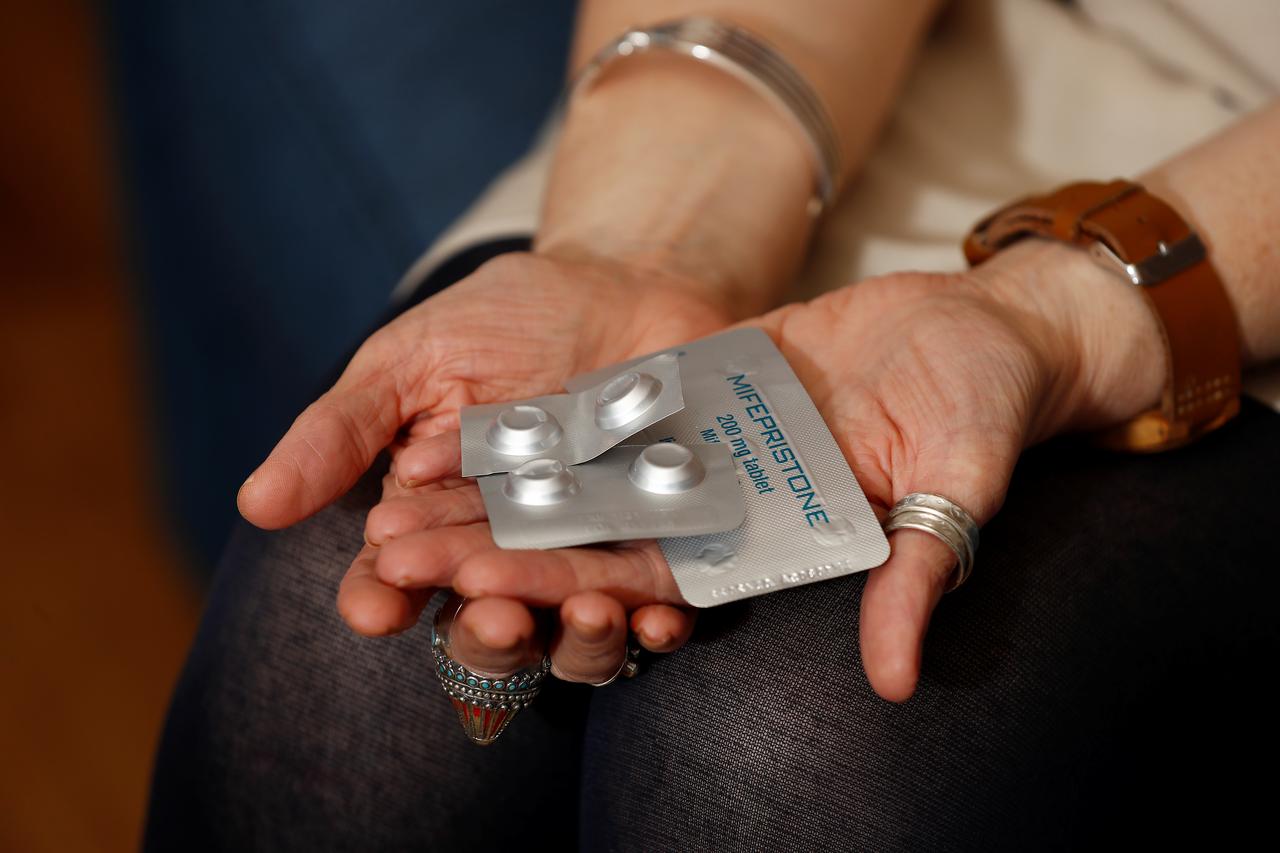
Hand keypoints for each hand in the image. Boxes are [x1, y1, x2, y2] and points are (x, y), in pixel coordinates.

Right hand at [236, 251, 731, 668]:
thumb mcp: (410, 361)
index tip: (375, 607)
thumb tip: (257, 503)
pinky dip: (662, 624)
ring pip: (576, 629)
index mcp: (435, 518)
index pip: (398, 576)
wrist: (619, 280)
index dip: (384, 597)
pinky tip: (659, 624)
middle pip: (490, 619)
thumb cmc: (500, 319)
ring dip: (576, 640)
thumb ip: (343, 431)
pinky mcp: (664, 542)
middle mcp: (509, 550)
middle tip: (489, 613)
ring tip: (583, 615)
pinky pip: (664, 602)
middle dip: (485, 629)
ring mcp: (588, 552)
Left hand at [364, 239, 1165, 698]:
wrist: (980, 330)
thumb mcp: (960, 488)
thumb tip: (895, 683)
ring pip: (580, 473)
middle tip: (390, 553)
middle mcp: (719, 506)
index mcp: (763, 547)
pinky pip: (609, 405)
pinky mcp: (697, 387)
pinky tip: (464, 419)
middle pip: (589, 535)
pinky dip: (542, 415)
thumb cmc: (983, 411)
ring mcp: (701, 445)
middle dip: (493, 547)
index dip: (560, 592)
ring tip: (398, 490)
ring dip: (493, 487)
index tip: (472, 599)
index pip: (647, 583)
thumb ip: (916, 574)